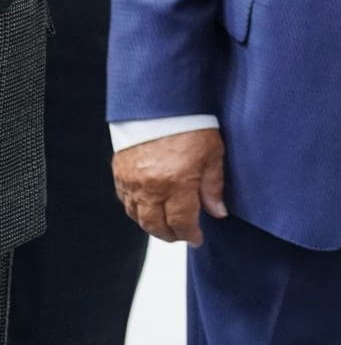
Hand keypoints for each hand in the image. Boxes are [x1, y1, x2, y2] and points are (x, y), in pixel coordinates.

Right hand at [113, 127, 227, 244]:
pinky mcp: (119, 174)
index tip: (197, 239)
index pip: (182, 222)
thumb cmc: (191, 125)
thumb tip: (217, 212)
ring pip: (138, 217)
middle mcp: (151, 187)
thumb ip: (213, 186)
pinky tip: (148, 210)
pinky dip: (137, 211)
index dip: (190, 234)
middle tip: (182, 236)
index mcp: (177, 184)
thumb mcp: (213, 154)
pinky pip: (126, 202)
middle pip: (157, 225)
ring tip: (166, 227)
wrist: (161, 104)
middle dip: (171, 235)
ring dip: (152, 226)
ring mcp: (132, 182)